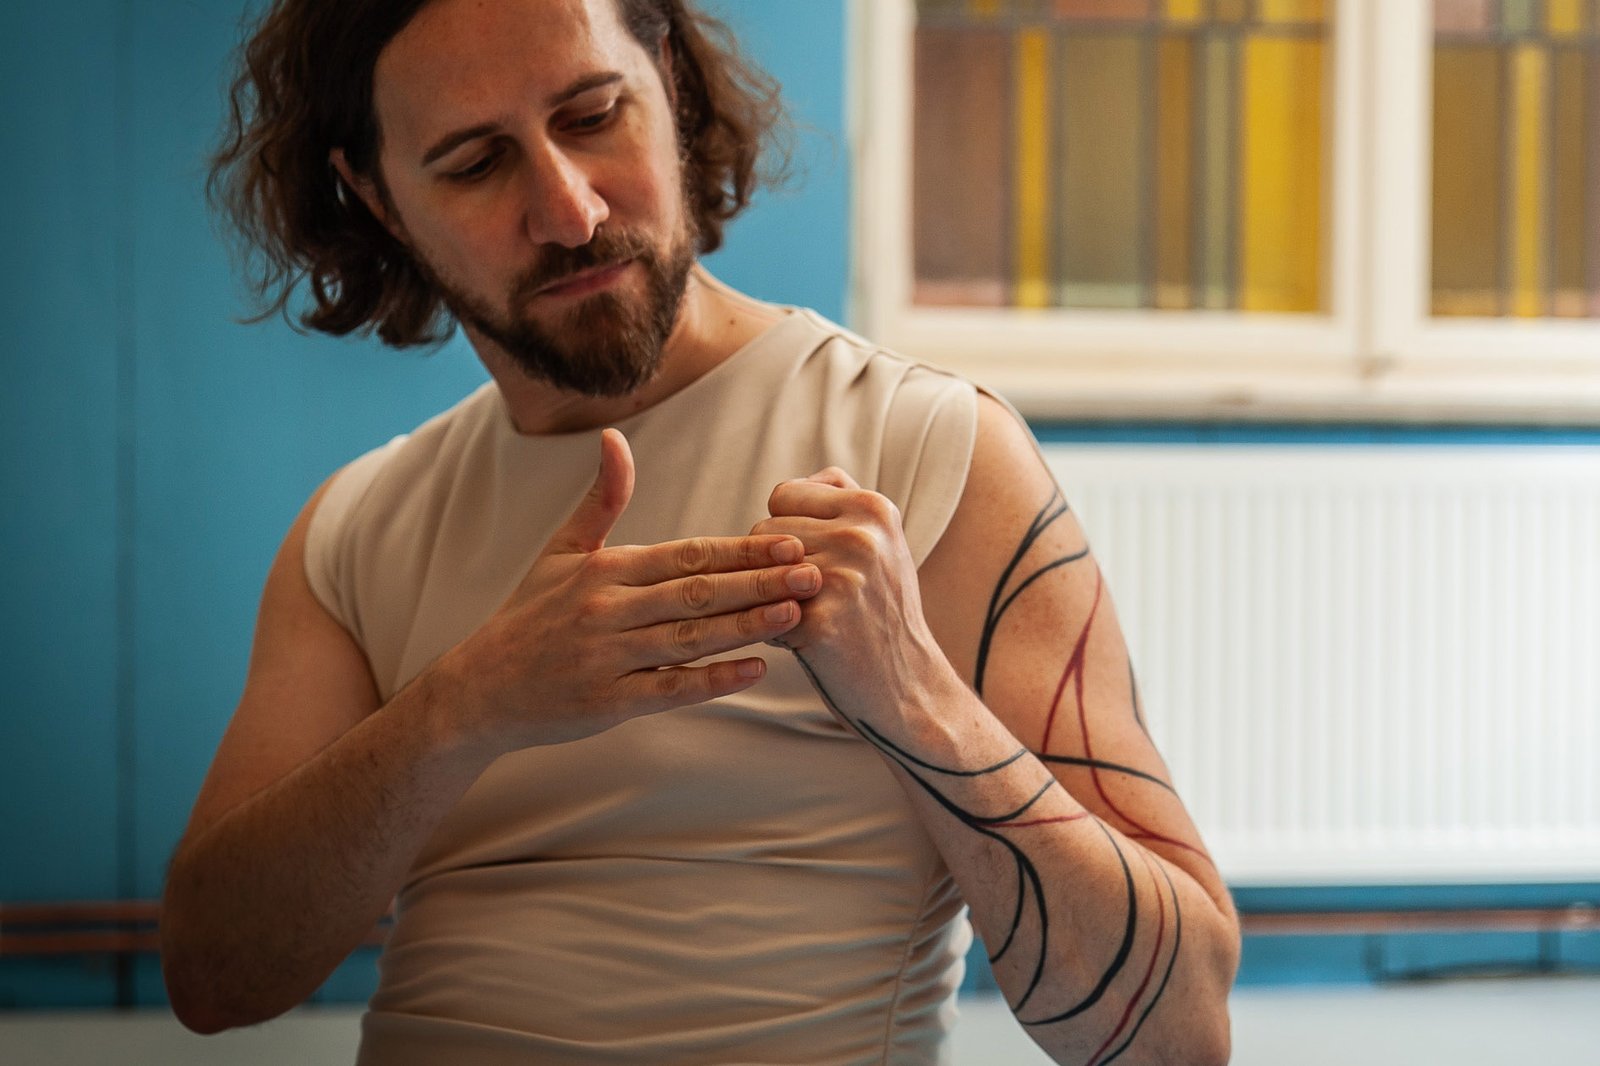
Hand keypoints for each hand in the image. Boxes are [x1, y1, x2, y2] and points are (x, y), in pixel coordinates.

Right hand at [440, 429, 822, 754]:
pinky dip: (713, 680)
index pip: (687, 553)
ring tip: (796, 613)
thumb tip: (614, 436)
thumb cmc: (529, 616)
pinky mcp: (608, 702)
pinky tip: (755, 669)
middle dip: (759, 582)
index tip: (790, 540)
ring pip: (690, 638)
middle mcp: (608, 610)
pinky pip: (670, 689)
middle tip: (813, 572)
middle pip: (697, 592)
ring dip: (746, 626)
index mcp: (605, 569)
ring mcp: (608, 657)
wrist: (479, 689)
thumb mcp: (560, 551)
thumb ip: (600, 498)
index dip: (741, 549)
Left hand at [753, 468, 943, 719]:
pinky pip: (762, 612)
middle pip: (763, 530)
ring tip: (808, 616)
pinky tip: (808, 644)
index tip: (810, 560)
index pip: (784, 494)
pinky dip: (775, 633)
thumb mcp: (881, 544)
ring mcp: (843, 577)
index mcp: (873, 507)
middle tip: (811, 598)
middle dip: (772, 566)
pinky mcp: (823, 621)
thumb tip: (792, 486)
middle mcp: (861, 535)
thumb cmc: (881, 614)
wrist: (911, 688)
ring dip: (770, 597)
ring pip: (756, 569)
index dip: (785, 530)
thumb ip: (840, 504)